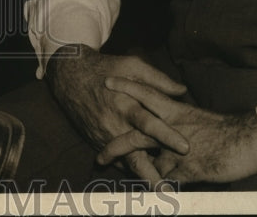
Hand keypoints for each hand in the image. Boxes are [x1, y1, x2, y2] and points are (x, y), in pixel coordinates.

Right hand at [45, 45, 189, 181]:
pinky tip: (144, 177)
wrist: (70, 75)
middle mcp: (115, 124)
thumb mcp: (132, 65)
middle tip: (169, 190)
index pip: (149, 123)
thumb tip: (182, 91)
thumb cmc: (105, 68)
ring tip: (160, 191)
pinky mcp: (96, 141)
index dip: (166, 135)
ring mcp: (104, 135)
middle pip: (134, 154)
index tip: (186, 148)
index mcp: (126, 104)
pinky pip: (114, 160)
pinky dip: (128, 168)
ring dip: (141, 177)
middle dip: (151, 174)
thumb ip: (158, 80)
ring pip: (124, 162)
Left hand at [100, 76, 256, 184]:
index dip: (127, 87)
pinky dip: (160, 188)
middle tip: (99, 157)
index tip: (107, 83)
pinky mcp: (189, 168)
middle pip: (137, 135)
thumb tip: (160, 130)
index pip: (146, 94)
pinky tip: (153, 195)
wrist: (249, 140)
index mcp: (175, 111)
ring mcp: (179, 150)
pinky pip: (168, 180)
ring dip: (136, 172)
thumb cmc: (224, 130)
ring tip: (123, 181)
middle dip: (115, 146)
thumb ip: (175, 122)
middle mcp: (172, 129)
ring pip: (150, 161)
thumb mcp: (195, 119)